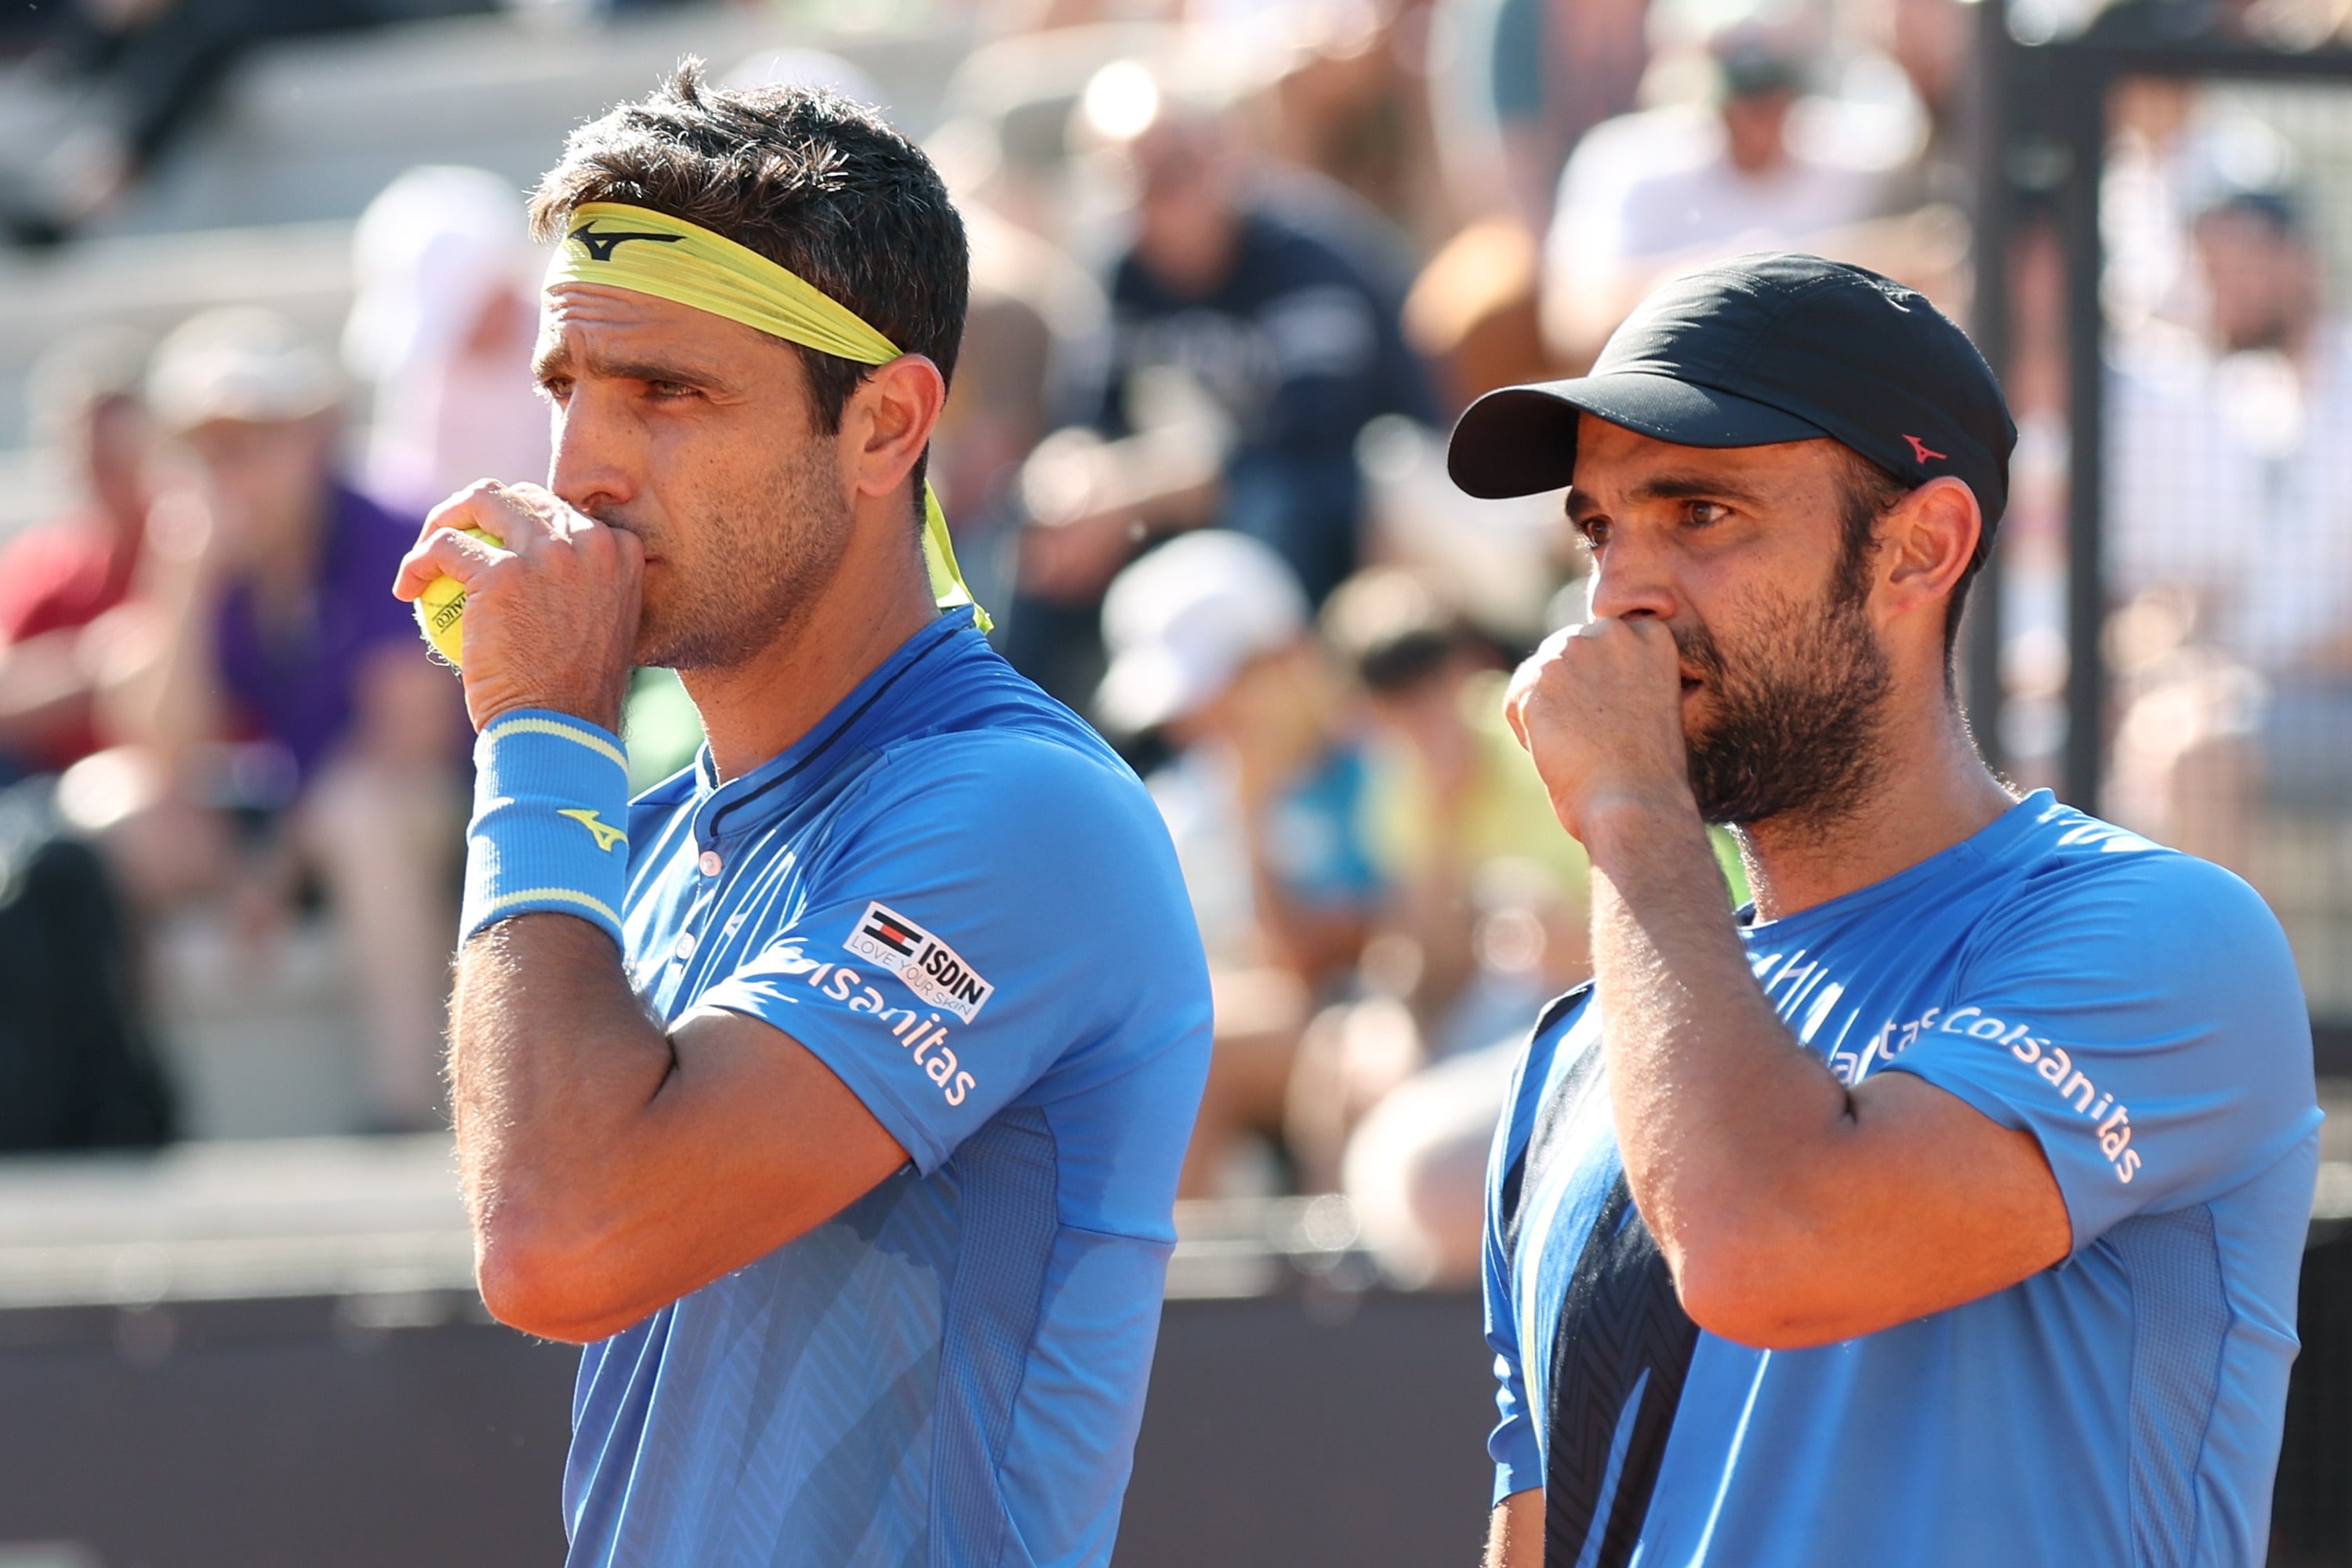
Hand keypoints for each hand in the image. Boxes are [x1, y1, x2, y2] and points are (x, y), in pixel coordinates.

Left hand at [392, 481, 640, 733]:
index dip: (520, 523)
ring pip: (481, 500)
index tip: (494, 550)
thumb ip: (580, 590)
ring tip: (426, 551)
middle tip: (451, 543)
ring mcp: (548, 554)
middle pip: (521, 496)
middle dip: (478, 509)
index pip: (560, 511)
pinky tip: (406, 590)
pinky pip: (443, 547)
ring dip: (446, 518)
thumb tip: (544, 576)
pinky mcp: (502, 573)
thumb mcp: (599, 629)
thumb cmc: (575, 697)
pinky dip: (416, 563)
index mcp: (621, 552)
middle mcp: (591, 542)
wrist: (562, 728)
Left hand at [1502, 616, 1695, 841]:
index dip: (1599, 685)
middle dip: (1567, 693)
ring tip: (1579, 747)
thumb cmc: (1647, 771)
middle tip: (1592, 738)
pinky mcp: (1539, 676)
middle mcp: (1613, 632)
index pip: (1600, 643)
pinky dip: (1527, 732)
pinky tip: (1558, 753)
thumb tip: (1580, 671)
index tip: (1615, 720)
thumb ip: (1621, 674)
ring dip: (1547, 713)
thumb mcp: (1649, 703)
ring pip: (1537, 677)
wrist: (1635, 802)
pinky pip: (1515, 702)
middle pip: (1564, 652)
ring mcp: (1575, 649)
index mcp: (1651, 635)